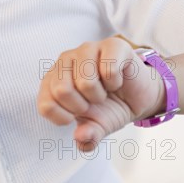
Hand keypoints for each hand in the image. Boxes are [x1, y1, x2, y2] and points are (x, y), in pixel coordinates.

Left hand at [37, 37, 164, 150]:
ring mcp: (88, 49)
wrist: (138, 97)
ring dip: (100, 95)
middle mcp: (66, 60)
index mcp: (54, 79)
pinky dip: (116, 82)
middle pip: (62, 91)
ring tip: (105, 90)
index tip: (79, 114)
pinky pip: (109, 69)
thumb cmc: (109, 107)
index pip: (45, 104)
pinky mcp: (111, 44)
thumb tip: (81, 137)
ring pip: (85, 81)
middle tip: (94, 101)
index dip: (64, 117)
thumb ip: (87, 137)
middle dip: (83, 106)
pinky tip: (117, 79)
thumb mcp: (96, 128)